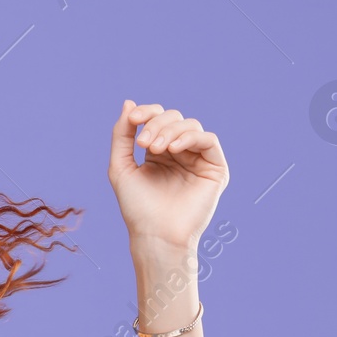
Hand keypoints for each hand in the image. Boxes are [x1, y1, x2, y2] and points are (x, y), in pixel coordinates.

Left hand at [107, 100, 229, 250]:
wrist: (155, 234)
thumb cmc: (137, 207)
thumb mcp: (121, 166)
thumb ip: (122, 135)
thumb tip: (128, 102)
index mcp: (158, 152)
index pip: (157, 119)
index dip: (146, 112)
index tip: (132, 119)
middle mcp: (180, 153)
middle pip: (173, 118)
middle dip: (156, 124)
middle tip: (143, 143)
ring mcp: (198, 160)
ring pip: (190, 125)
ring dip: (170, 130)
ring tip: (156, 148)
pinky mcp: (215, 169)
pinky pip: (208, 140)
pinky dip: (190, 137)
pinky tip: (173, 149)